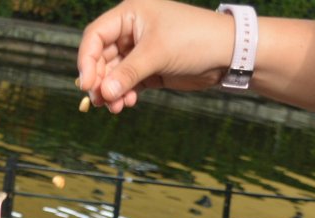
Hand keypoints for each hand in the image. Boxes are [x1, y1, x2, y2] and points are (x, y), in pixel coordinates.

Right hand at [77, 0, 235, 112]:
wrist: (228, 53)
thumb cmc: (194, 40)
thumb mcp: (157, 53)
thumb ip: (128, 73)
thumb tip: (103, 92)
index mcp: (130, 14)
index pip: (96, 35)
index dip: (86, 59)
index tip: (87, 83)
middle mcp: (131, 30)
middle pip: (102, 57)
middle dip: (100, 80)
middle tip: (100, 101)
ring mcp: (140, 51)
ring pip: (114, 73)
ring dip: (112, 91)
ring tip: (115, 108)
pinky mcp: (150, 69)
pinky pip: (128, 83)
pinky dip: (125, 94)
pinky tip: (126, 104)